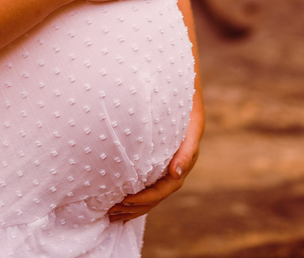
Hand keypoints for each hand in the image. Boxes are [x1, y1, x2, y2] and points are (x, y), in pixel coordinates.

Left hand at [107, 102, 204, 222]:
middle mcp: (174, 167)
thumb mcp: (191, 126)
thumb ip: (186, 150)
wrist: (184, 90)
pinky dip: (132, 196)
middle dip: (135, 206)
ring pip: (150, 194)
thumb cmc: (185, 106)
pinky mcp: (155, 162)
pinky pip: (145, 184)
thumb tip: (175, 173)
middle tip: (113, 211)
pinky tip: (117, 202)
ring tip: (111, 214)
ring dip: (132, 206)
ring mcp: (165, 166)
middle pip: (156, 196)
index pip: (165, 188)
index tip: (127, 200)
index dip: (148, 197)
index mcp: (183, 162)